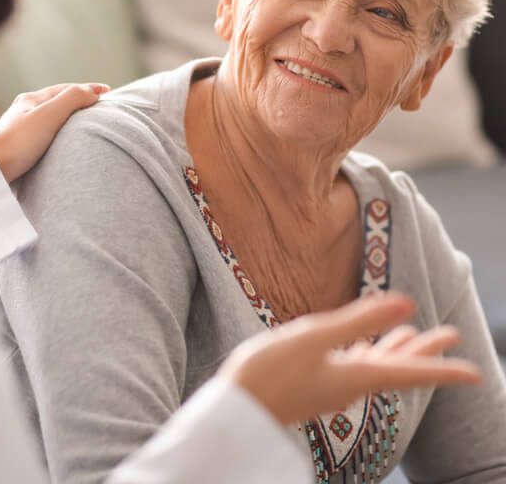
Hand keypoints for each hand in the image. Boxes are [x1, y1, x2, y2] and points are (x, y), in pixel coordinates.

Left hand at [0, 82, 108, 182]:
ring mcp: (18, 130)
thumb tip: (93, 92)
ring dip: (67, 117)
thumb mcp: (49, 115)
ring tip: (82, 123)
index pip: (65, 89)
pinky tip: (59, 143)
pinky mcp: (16, 149)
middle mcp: (23, 112)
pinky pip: (43, 134)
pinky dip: (58, 132)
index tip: (107, 92)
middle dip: (77, 100)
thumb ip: (72, 99)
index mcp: (30, 100)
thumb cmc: (18, 142)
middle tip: (97, 105)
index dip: (87, 89)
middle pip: (56, 101)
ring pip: (49, 118)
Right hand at [219, 292, 480, 425]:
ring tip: (414, 334)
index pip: (410, 372)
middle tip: (451, 334)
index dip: (443, 368)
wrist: (238, 408)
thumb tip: (406, 304)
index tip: (475, 372)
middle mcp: (350, 384)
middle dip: (426, 350)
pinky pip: (355, 367)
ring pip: (377, 365)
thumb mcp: (313, 338)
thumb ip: (358, 320)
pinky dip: (368, 352)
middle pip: (398, 367)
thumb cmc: (270, 371)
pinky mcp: (316, 382)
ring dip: (398, 349)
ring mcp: (333, 385)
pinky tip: (363, 346)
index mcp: (356, 375)